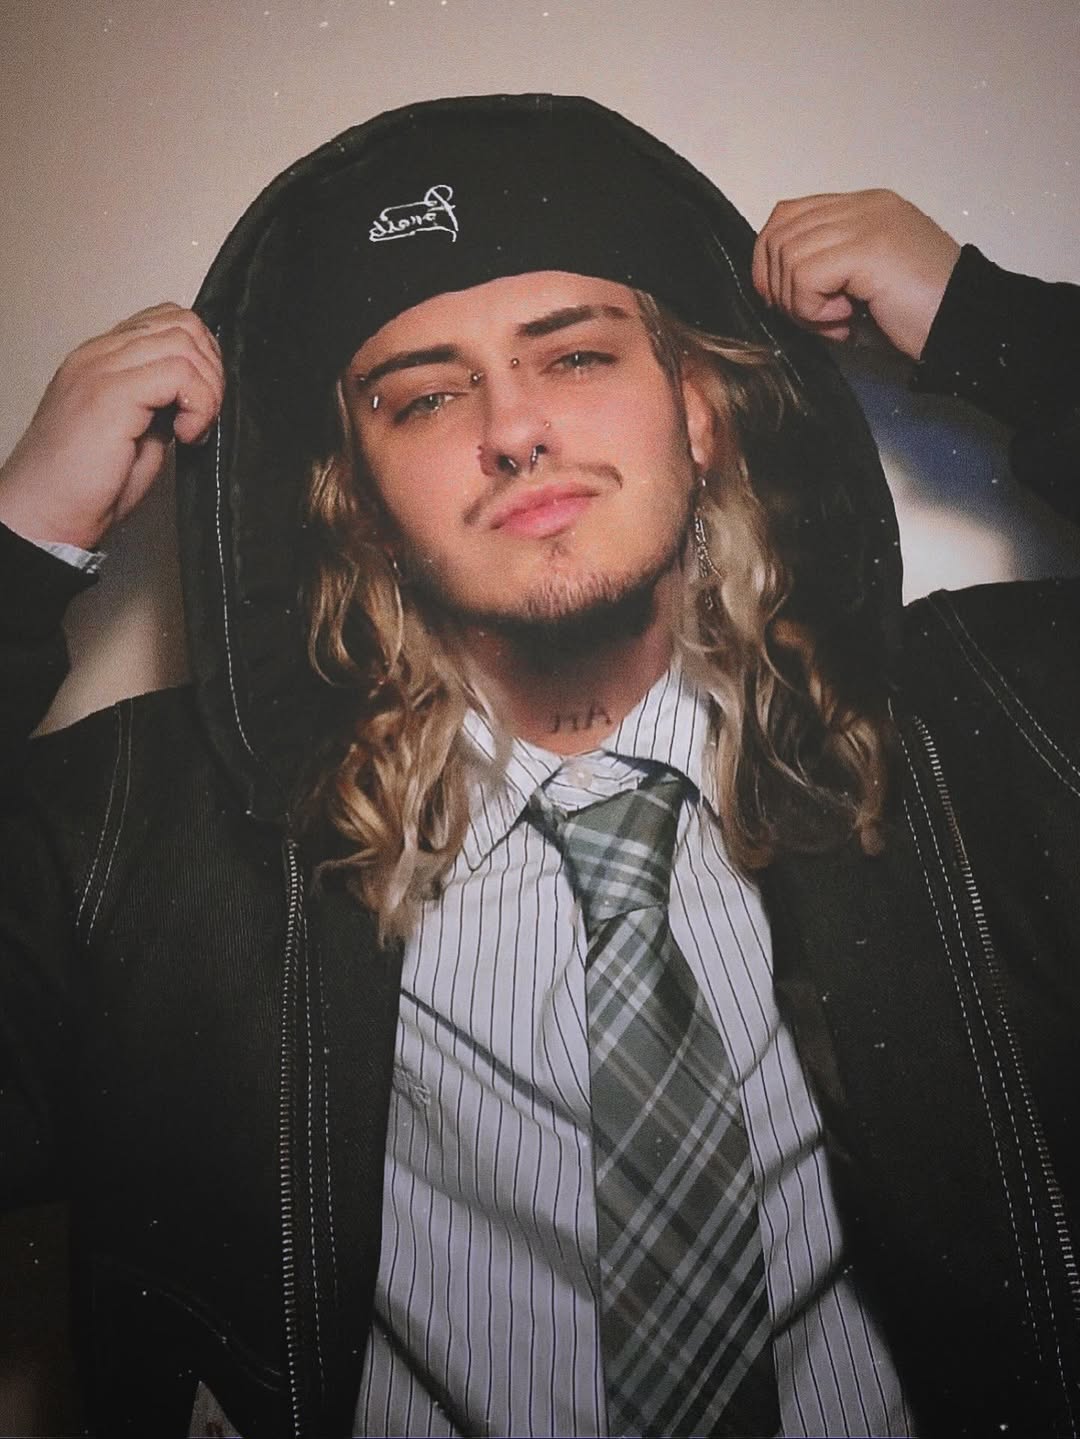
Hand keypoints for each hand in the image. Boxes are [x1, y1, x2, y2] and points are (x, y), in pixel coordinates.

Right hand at [0, 303, 223, 550]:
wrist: (46, 513)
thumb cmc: (86, 485)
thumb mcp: (138, 433)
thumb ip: (163, 403)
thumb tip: (200, 394)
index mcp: (103, 359)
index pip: (166, 320)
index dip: (202, 357)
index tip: (203, 402)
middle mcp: (100, 355)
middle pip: (182, 323)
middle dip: (212, 370)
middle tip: (205, 416)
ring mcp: (102, 368)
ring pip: (184, 342)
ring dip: (208, 389)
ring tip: (194, 429)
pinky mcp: (110, 393)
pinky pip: (179, 374)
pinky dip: (199, 405)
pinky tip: (185, 436)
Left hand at [752, 189, 961, 359]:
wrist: (964, 326)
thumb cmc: (918, 317)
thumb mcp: (861, 286)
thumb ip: (823, 271)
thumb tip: (775, 288)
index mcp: (862, 209)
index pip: (788, 216)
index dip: (770, 262)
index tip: (791, 302)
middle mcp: (862, 207)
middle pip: (778, 234)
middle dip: (781, 288)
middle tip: (815, 318)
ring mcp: (866, 222)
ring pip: (787, 256)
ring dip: (800, 304)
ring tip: (838, 322)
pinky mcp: (867, 247)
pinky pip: (804, 276)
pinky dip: (812, 309)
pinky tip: (845, 320)